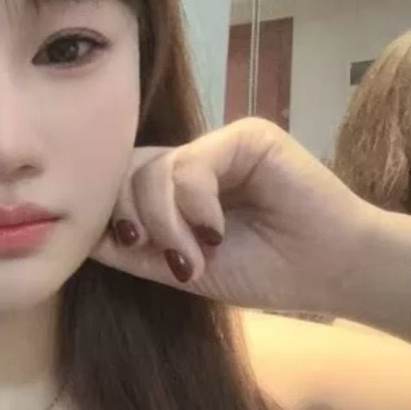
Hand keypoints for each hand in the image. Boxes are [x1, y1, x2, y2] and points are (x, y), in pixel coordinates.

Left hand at [89, 115, 376, 315]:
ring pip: (154, 168)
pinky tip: (217, 232)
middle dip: (132, 217)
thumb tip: (82, 237)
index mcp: (177, 188)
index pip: (122, 184)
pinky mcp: (248, 136)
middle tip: (162, 255)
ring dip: (165, 221)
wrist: (329, 272)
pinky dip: (195, 204)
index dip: (111, 212)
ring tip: (195, 255)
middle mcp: (194, 160)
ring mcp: (220, 145)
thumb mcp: (183, 269)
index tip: (125, 249)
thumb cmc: (265, 271)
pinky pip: (193, 163)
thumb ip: (136, 252)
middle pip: (128, 170)